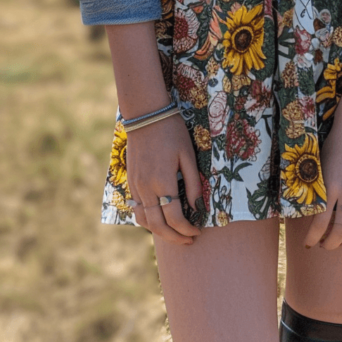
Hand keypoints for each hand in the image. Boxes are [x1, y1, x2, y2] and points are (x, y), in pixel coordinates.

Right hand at [126, 113, 202, 245]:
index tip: (197, 231)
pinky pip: (137, 208)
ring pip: (144, 220)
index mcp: (163, 182)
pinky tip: (159, 217)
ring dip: (159, 231)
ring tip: (174, 233)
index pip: (174, 218)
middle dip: (174, 237)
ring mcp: (135, 186)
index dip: (187, 229)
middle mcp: (146, 188)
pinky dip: (147, 219)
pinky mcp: (130, 181)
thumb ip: (193, 183)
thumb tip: (197, 207)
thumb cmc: (172, 132)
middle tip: (188, 240)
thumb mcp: (188, 155)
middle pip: (157, 226)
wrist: (146, 115)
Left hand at [303, 115, 341, 249]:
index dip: (313, 237)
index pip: (320, 222)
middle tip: (326, 246)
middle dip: (331, 243)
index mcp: (330, 185)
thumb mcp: (320, 164)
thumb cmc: (334, 144)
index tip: (309, 244)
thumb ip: (317, 188)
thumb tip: (309, 213)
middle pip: (341, 229)